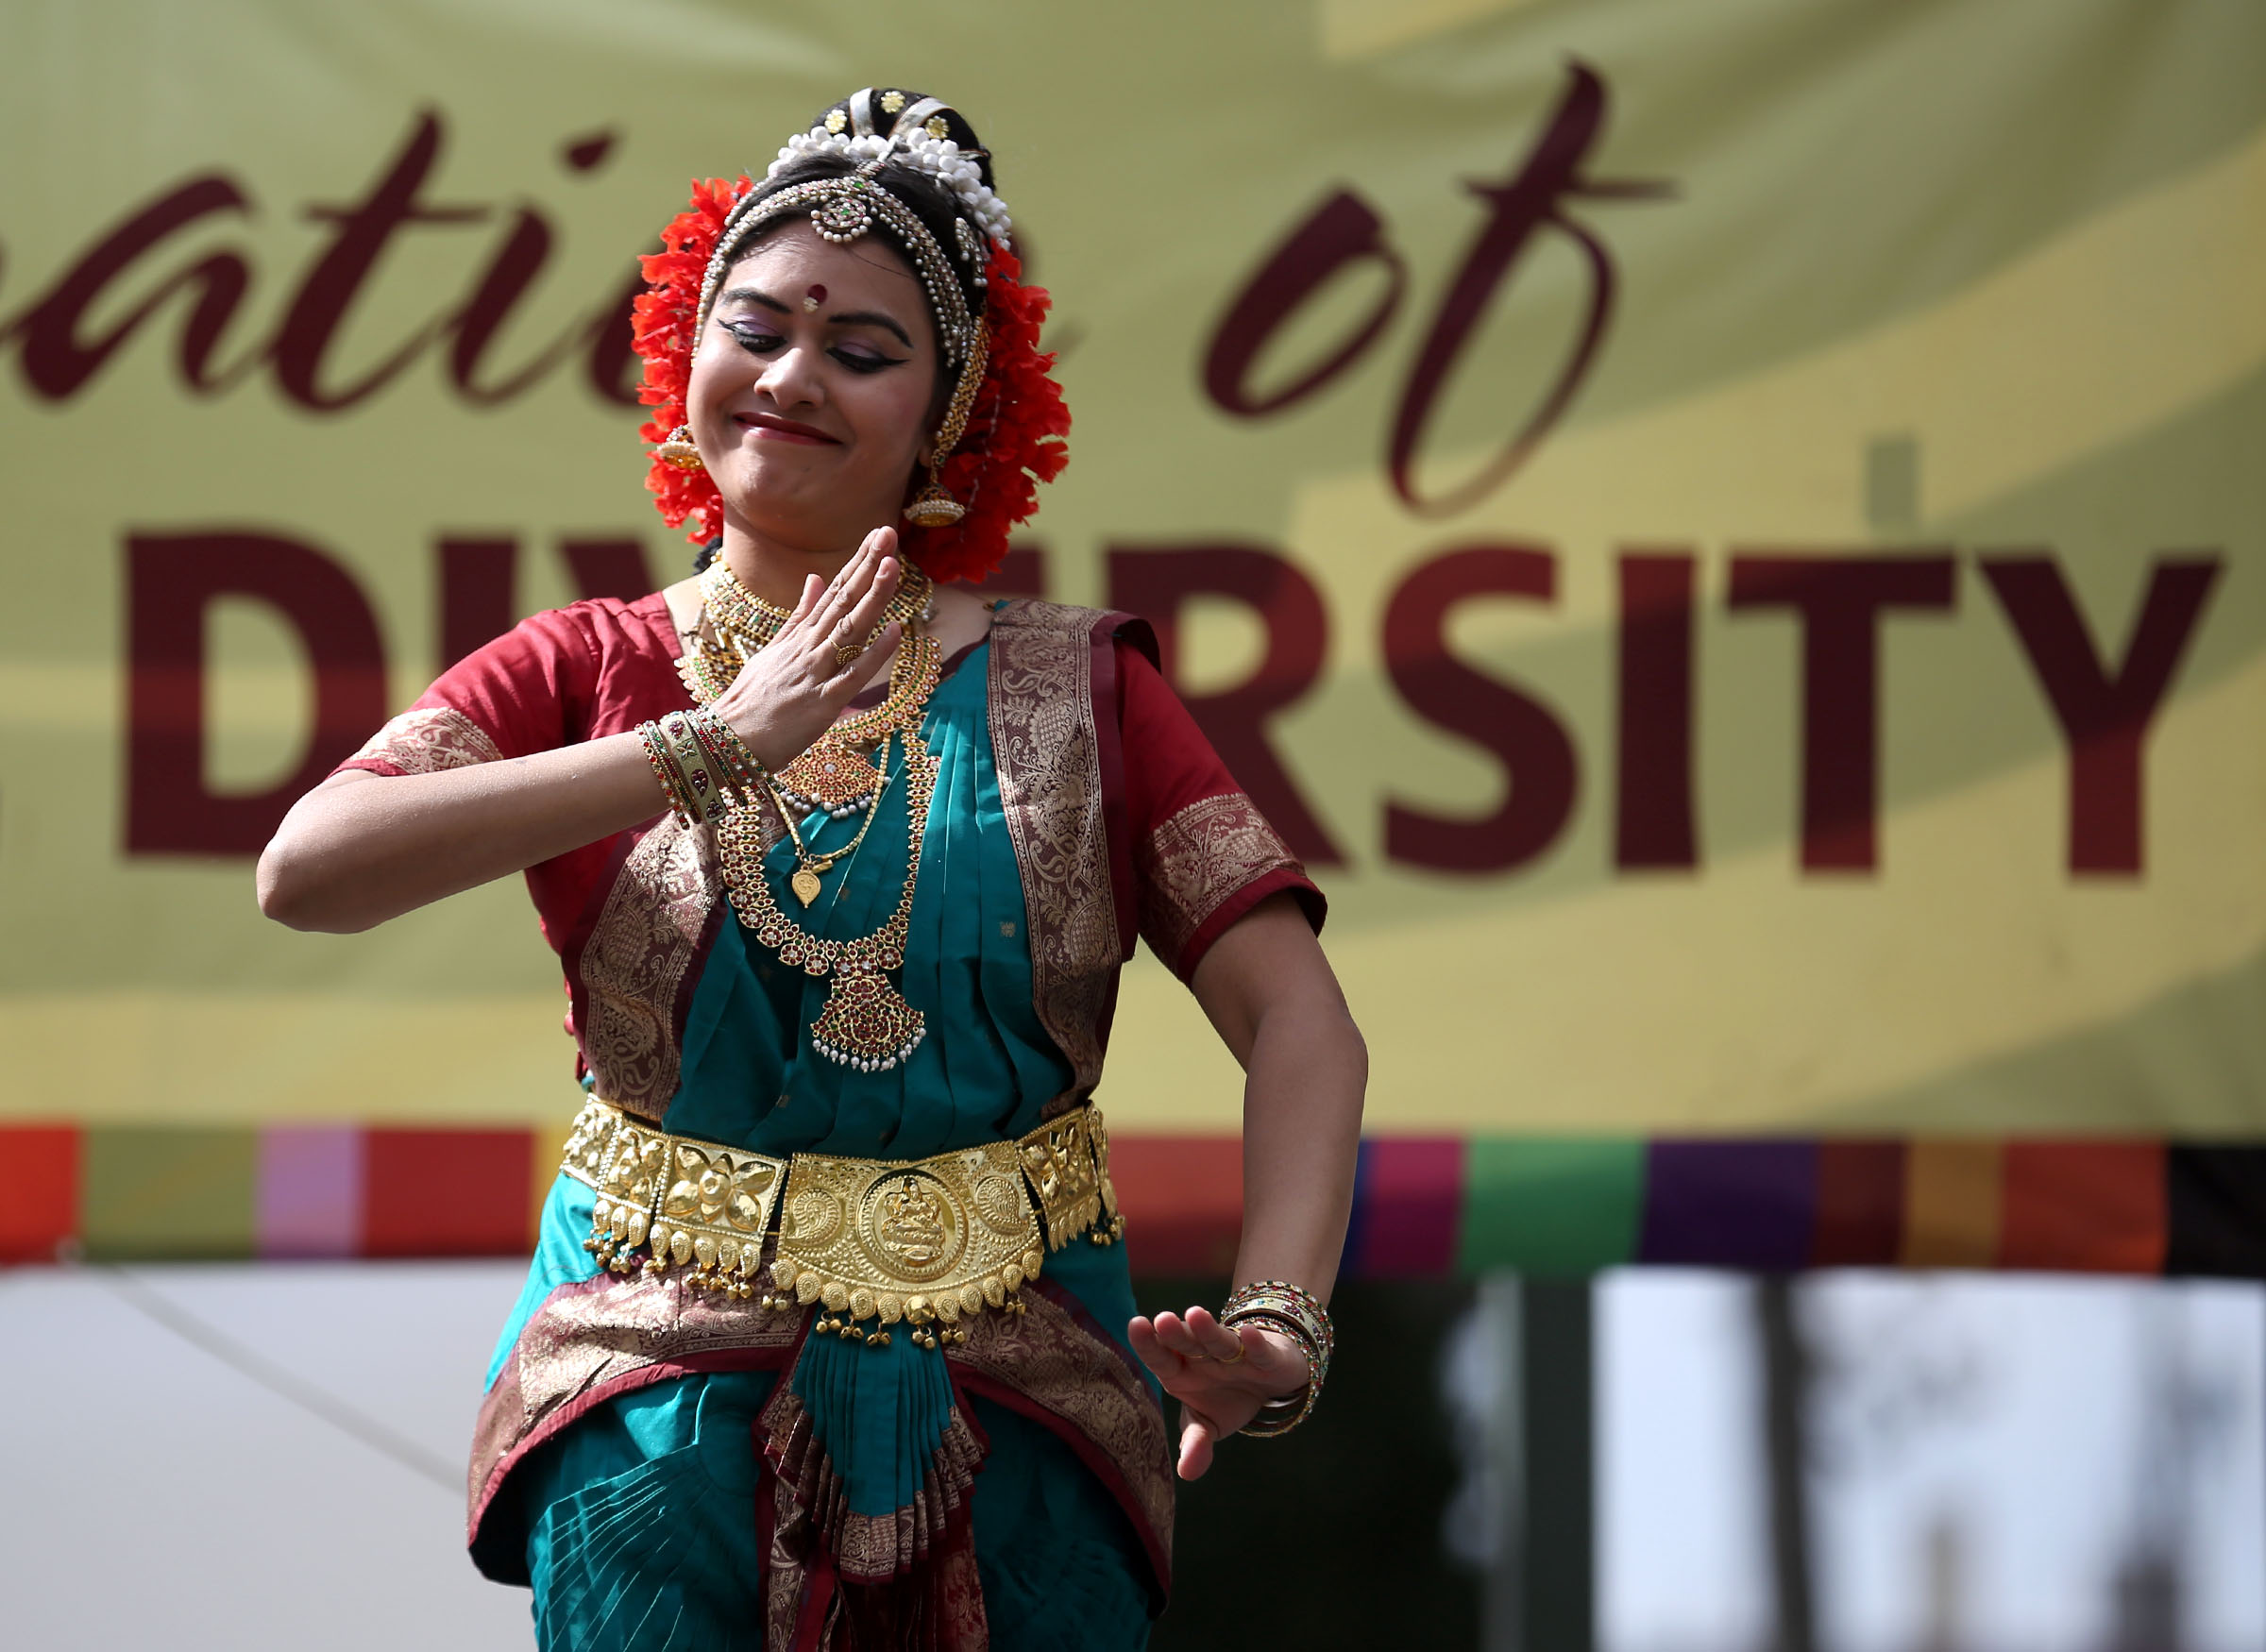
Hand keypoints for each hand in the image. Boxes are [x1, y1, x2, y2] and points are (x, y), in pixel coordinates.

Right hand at [707, 528, 905, 771]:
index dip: (858, 563)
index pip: (834, 591)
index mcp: (799, 636)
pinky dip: (874, 653)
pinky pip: (853, 675)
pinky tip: (895, 631)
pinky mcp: (822, 703)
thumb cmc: (752, 700)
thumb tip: (815, 577)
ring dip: (872, 597)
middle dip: (867, 565)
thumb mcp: (774, 650)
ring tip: (892, 566)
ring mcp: (815, 673)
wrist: (726, 739)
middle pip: (843, 601)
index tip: (878, 535)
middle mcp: (808, 648)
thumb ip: (798, 616)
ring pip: (850, 629)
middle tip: (888, 532)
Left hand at [1127, 1306, 1310, 1480]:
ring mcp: (1235, 1354)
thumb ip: (1195, 1444)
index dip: (1148, 1344)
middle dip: (1175, 1333)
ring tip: (1196, 1315)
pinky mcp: (1267, 1356)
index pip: (1161, 1358)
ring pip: (1220, 1341)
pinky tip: (1247, 1333)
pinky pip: (1258, 1350)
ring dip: (1209, 1330)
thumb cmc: (1227, 1399)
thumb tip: (1187, 1474)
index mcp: (1182, 1371)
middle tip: (1161, 1320)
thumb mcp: (1208, 1425)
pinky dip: (1254, 1344)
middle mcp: (1204, 1357)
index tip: (1135, 1325)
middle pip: (1187, 1343)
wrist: (1269, 1385)